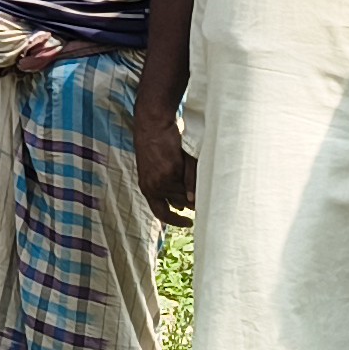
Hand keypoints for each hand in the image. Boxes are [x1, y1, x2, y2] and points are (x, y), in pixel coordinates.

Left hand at [137, 106, 194, 226]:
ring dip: (193, 190)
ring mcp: (163, 179)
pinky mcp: (173, 169)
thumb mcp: (155, 171)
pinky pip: (189, 180)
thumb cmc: (154, 146)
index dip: (175, 221)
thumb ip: (167, 188)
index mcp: (147, 188)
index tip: (188, 223)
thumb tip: (184, 206)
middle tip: (201, 199)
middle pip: (178, 204)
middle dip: (189, 203)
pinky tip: (196, 170)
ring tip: (199, 181)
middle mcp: (153, 187)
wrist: (151, 126)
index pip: (161, 212)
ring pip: (184, 194)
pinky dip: (194, 178)